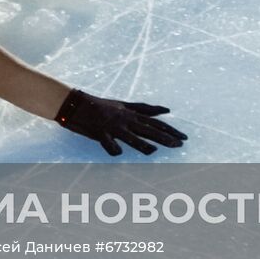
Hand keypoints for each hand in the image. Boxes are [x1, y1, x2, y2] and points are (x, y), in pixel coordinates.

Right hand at [54, 88, 186, 156]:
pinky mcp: (100, 133)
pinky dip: (113, 148)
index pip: (156, 123)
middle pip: (148, 130)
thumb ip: (146, 108)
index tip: (184, 137)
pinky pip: (108, 143)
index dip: (170, 130)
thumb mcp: (125, 105)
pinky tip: (118, 153)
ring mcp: (113, 127)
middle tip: (180, 144)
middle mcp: (125, 120)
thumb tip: (167, 109)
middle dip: (165, 137)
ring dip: (142, 144)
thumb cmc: (101, 105)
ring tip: (153, 151)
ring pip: (130, 137)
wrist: (75, 104)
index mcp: (131, 114)